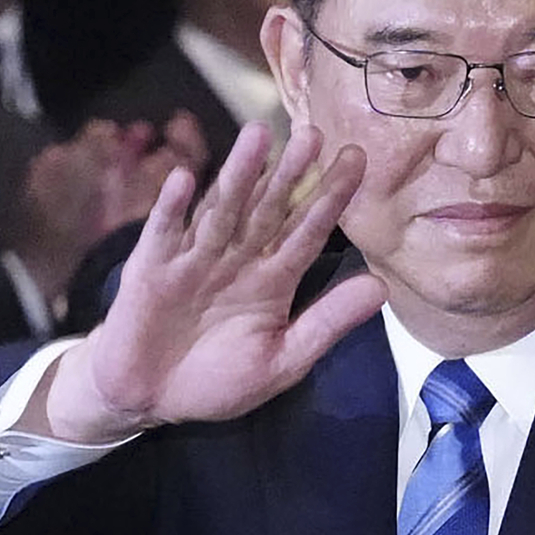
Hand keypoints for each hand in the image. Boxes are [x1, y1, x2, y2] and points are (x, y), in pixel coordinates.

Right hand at [35, 121, 387, 442]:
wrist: (151, 399)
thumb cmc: (218, 380)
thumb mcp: (282, 360)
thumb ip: (327, 322)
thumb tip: (383, 288)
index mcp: (274, 278)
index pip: (308, 231)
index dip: (330, 197)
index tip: (356, 159)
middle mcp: (238, 258)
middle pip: (267, 209)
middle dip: (289, 173)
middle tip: (312, 134)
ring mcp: (194, 258)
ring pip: (221, 210)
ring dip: (237, 175)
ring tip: (256, 135)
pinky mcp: (151, 268)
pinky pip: (163, 233)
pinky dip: (171, 208)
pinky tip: (184, 179)